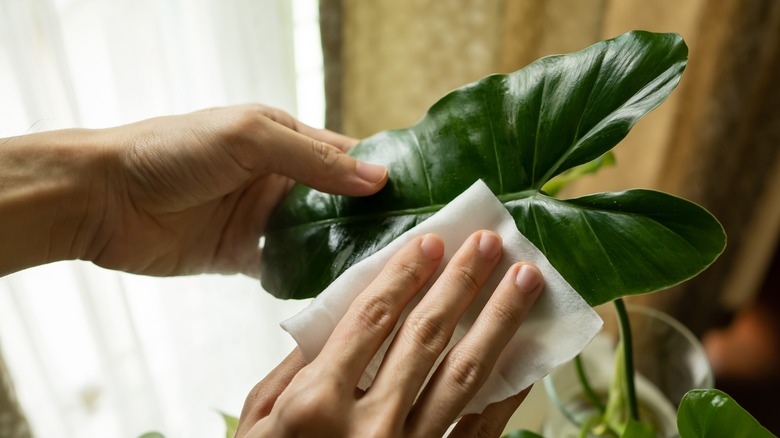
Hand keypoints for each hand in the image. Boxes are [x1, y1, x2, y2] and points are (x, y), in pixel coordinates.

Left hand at [83, 105, 386, 276]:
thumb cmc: (171, 152)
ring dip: (343, 251)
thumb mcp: (249, 140)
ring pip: (316, 237)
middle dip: (370, 219)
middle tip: (412, 243)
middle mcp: (276, 178)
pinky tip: (333, 291)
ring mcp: (259, 218)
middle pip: (337, 200)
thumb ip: (313, 159)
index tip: (421, 197)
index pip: (346, 155)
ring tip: (384, 271)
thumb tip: (376, 178)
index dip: (382, 173)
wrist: (102, 199)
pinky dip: (306, 278)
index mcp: (283, 139)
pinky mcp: (240, 254)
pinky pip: (284, 268)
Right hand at [236, 231, 543, 436]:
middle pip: (427, 338)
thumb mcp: (258, 419)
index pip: (373, 320)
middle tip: (490, 242)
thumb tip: (343, 312)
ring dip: (500, 323)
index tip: (434, 239)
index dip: (407, 274)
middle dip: (463, 284)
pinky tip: (530, 355)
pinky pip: (483, 431)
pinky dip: (511, 392)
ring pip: (466, 377)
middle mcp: (369, 427)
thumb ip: (296, 365)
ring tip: (526, 281)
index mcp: (316, 404)